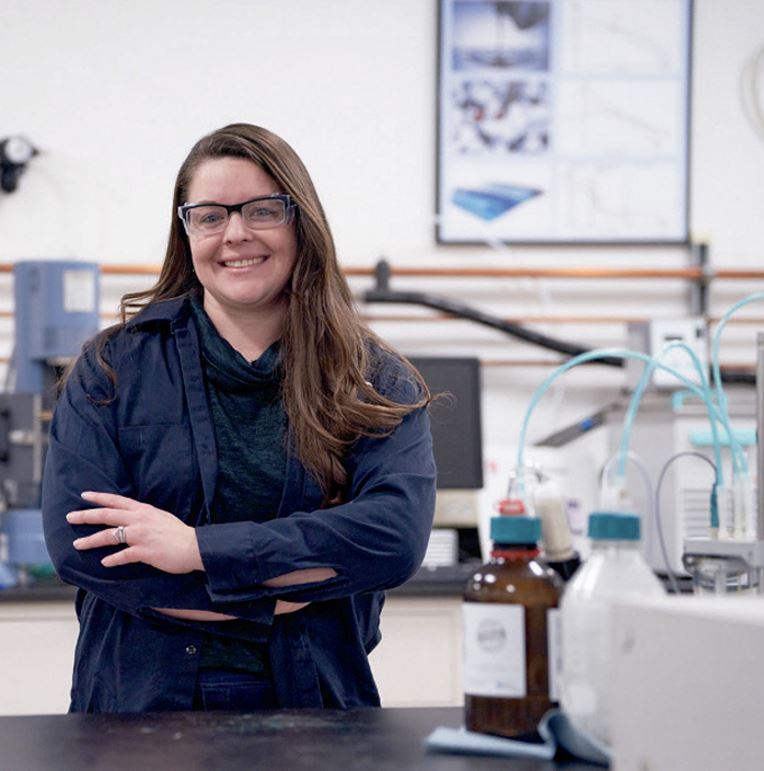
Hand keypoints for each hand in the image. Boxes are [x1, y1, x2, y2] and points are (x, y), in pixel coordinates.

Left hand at [67, 491, 202, 573]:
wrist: (194, 546)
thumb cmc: (179, 533)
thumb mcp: (161, 518)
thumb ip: (144, 517)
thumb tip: (131, 518)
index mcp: (144, 510)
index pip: (117, 500)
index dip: (99, 497)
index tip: (84, 495)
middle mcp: (140, 520)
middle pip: (107, 515)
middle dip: (86, 516)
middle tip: (70, 517)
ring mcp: (141, 535)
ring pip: (109, 535)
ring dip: (91, 540)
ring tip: (77, 545)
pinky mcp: (144, 551)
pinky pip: (123, 556)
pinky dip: (112, 560)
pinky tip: (104, 562)